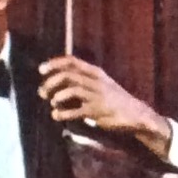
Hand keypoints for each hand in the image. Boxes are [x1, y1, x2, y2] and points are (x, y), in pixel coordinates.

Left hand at [39, 55, 172, 157]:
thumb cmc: (113, 98)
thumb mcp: (100, 83)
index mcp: (96, 72)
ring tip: (52, 104)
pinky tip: (57, 116)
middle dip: (51, 83)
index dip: (54, 63)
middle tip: (42, 92)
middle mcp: (96, 81)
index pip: (72, 61)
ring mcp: (97, 96)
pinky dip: (64, 113)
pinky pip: (76, 111)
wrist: (136, 114)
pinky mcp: (97, 112)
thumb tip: (58, 77)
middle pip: (68, 76)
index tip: (41, 69)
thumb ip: (82, 79)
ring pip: (72, 90)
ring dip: (57, 97)